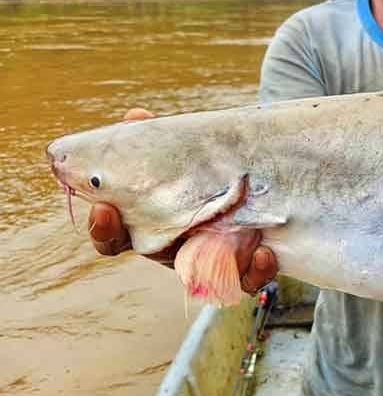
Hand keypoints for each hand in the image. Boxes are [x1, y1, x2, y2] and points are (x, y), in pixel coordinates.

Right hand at [87, 107, 277, 293]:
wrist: (268, 192)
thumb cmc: (213, 179)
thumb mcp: (187, 159)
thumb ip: (161, 141)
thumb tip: (136, 115)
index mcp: (154, 224)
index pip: (115, 234)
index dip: (103, 227)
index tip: (101, 208)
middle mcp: (177, 247)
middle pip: (148, 253)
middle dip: (132, 240)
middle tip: (125, 219)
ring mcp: (210, 260)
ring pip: (202, 273)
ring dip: (206, 259)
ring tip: (219, 237)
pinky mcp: (248, 269)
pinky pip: (249, 279)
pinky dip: (256, 269)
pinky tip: (263, 252)